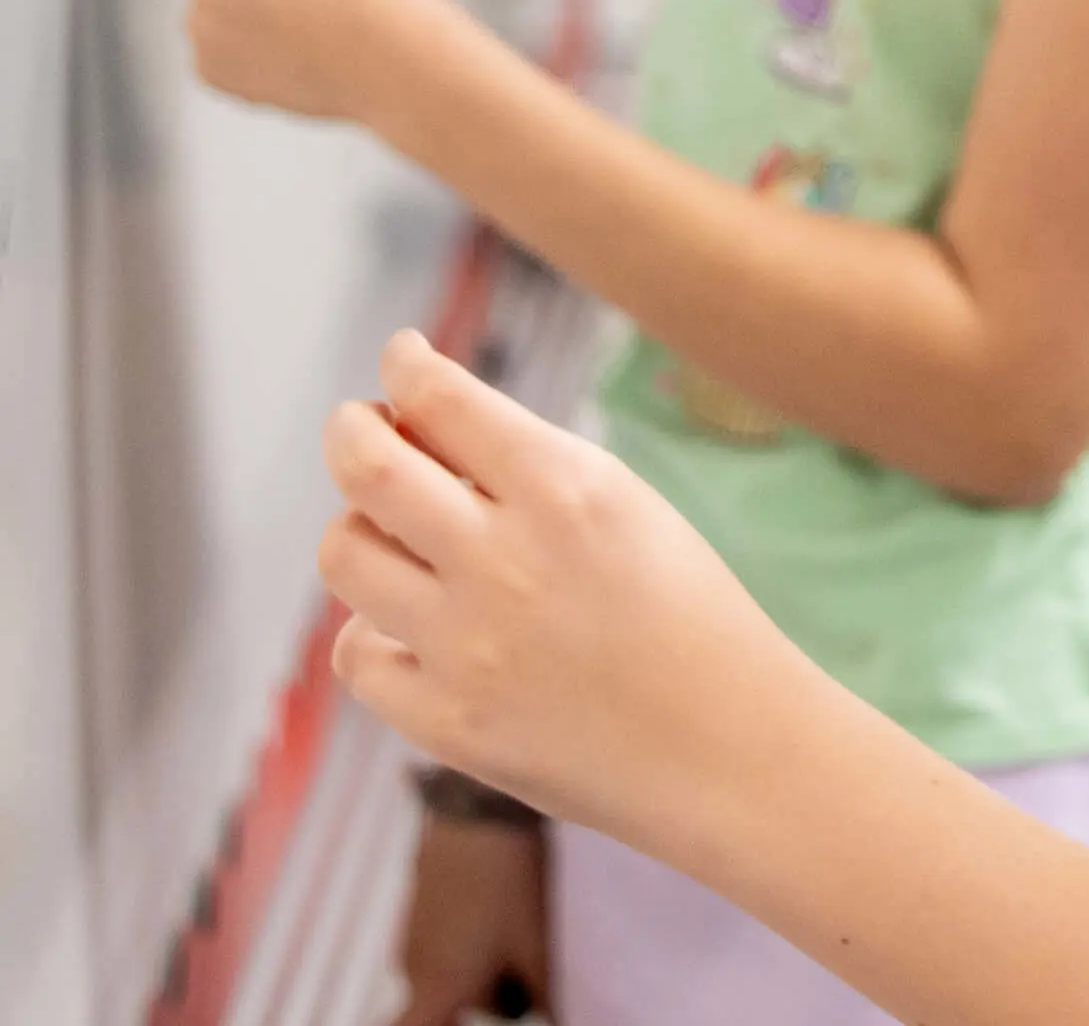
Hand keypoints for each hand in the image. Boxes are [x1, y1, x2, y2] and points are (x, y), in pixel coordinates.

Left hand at [320, 332, 812, 864]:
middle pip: (368, 466)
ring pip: (344, 554)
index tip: (401, 358)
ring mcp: (466, 644)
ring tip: (391, 533)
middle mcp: (504, 556)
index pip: (441, 399)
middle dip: (351, 428)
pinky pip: (357, 656)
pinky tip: (412, 626)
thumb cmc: (689, 611)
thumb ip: (528, 468)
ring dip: (357, 528)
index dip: (406, 366)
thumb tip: (421, 429)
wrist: (727, 746)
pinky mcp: (445, 722)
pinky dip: (374, 632)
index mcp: (566, 486)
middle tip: (358, 423)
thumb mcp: (627, 505)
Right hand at [392, 812, 547, 1025]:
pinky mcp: (415, 909)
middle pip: (434, 1010)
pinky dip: (458, 950)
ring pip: (436, 978)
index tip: (471, 1020)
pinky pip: (433, 948)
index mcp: (439, 989)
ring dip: (467, 977)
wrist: (479, 809)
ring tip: (510, 945)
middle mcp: (413, 970)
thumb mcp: (533, 945)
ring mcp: (410, 937)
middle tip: (510, 984)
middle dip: (470, 1004)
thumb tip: (549, 1019)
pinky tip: (492, 919)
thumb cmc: (510, 884)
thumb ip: (539, 997)